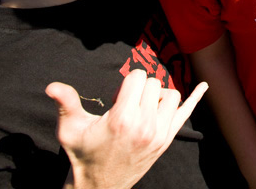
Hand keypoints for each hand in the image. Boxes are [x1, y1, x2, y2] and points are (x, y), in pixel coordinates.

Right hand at [45, 69, 207, 188]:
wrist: (98, 185)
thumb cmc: (83, 154)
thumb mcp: (70, 129)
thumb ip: (65, 103)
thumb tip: (51, 86)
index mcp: (122, 117)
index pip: (137, 77)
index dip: (126, 82)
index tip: (116, 97)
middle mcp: (145, 124)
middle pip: (154, 84)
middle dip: (140, 88)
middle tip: (127, 105)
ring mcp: (159, 133)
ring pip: (170, 94)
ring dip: (157, 96)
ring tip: (142, 108)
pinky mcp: (167, 140)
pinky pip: (186, 113)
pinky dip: (196, 98)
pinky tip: (204, 86)